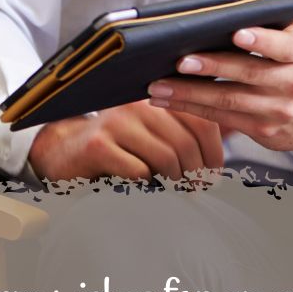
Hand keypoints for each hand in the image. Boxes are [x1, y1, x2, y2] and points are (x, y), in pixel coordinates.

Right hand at [26, 99, 225, 181]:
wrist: (65, 152)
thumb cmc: (118, 147)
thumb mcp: (152, 134)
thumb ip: (184, 132)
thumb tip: (227, 143)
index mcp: (157, 97)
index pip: (201, 121)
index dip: (214, 154)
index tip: (213, 176)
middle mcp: (138, 104)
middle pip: (186, 142)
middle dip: (197, 174)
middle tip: (197, 191)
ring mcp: (117, 122)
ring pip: (166, 157)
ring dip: (177, 183)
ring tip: (177, 193)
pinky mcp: (100, 145)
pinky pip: (139, 170)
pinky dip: (149, 185)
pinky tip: (147, 189)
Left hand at [147, 18, 292, 151]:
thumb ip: (271, 23)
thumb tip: (227, 11)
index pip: (283, 45)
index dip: (260, 40)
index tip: (237, 33)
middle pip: (248, 74)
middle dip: (211, 67)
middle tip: (180, 61)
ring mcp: (280, 110)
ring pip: (229, 100)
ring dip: (189, 93)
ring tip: (160, 85)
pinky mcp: (264, 130)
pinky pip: (223, 118)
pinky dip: (192, 108)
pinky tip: (170, 100)